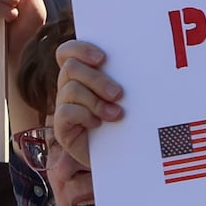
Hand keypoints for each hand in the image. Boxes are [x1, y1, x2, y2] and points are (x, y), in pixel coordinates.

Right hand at [50, 40, 123, 164]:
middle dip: (97, 79)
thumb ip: (126, 77)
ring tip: (116, 115)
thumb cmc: (128, 122)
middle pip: (71, 68)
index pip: (67, 52)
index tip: (103, 59)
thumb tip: (144, 56)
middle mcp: (69, 88)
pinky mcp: (62, 127)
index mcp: (82, 75)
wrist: (124, 156)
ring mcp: (64, 107)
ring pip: (70, 89)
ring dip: (96, 101)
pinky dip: (85, 116)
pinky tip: (98, 124)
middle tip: (118, 94)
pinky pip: (66, 112)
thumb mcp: (129, 97)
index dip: (80, 49)